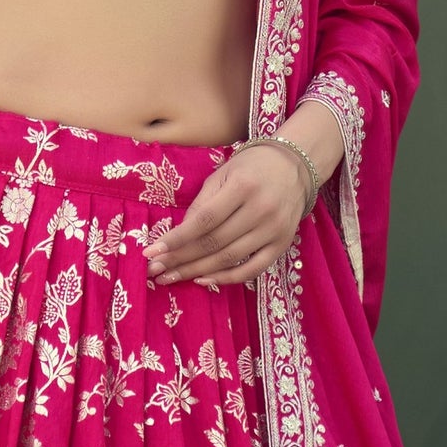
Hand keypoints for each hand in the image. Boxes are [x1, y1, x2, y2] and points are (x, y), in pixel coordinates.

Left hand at [144, 138, 317, 289]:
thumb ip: (201, 204)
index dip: (176, 239)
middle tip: (155, 271)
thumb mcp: (222, 175)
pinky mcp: (281, 245)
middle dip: (180, 259)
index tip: (152, 252)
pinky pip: (252, 270)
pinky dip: (227, 278)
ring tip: (171, 277)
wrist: (294, 166)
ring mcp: (274, 230)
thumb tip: (178, 236)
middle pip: (214, 243)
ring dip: (196, 272)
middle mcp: (261, 210)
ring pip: (229, 259)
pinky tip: (204, 280)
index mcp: (242, 187)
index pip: (204, 220)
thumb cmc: (251, 168)